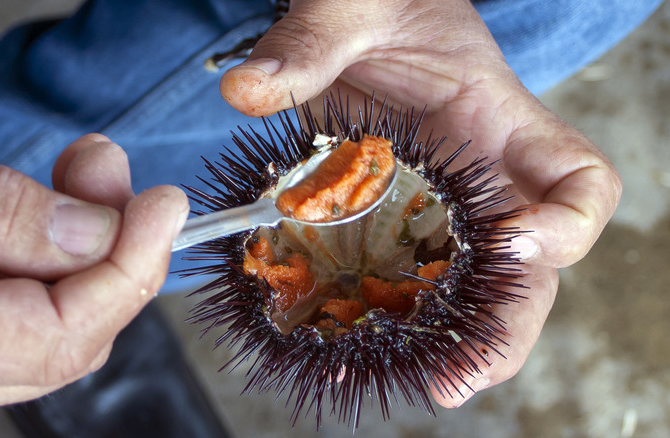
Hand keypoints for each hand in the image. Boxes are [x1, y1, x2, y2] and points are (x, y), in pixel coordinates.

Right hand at [0, 108, 187, 432]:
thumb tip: (98, 233)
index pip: (60, 336)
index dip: (127, 269)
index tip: (164, 204)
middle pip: (63, 340)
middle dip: (112, 255)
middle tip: (117, 174)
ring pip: (41, 329)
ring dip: (80, 252)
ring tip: (84, 172)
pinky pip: (5, 317)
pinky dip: (38, 263)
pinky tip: (40, 211)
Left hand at [220, 0, 620, 406]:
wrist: (368, 8)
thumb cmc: (382, 1)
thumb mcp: (353, 6)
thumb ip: (308, 43)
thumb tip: (246, 89)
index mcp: (499, 121)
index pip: (579, 181)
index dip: (568, 222)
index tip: (518, 240)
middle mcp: (485, 174)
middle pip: (532, 264)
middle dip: (506, 323)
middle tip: (461, 373)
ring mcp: (444, 202)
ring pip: (476, 285)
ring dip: (459, 339)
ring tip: (432, 382)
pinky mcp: (400, 216)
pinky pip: (417, 275)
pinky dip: (404, 314)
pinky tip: (368, 341)